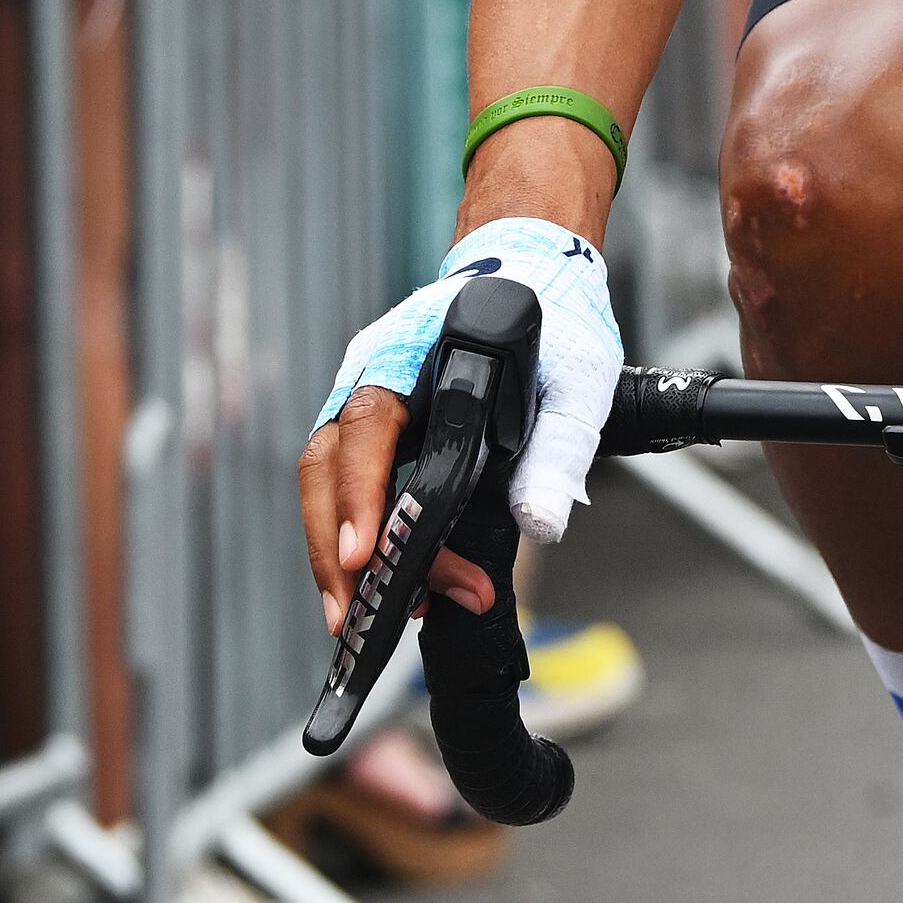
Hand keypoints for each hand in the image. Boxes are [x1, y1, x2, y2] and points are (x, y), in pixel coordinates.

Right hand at [301, 220, 625, 625]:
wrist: (537, 282)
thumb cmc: (553, 327)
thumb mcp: (577, 381)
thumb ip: (561, 447)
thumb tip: (539, 524)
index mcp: (413, 350)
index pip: (368, 424)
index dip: (361, 492)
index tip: (368, 554)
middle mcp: (372, 375)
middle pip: (326, 464)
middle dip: (334, 547)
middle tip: (355, 618)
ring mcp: (364, 403)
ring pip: (326, 483)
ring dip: (337, 556)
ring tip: (362, 620)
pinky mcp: (375, 433)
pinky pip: (347, 489)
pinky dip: (356, 540)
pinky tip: (381, 585)